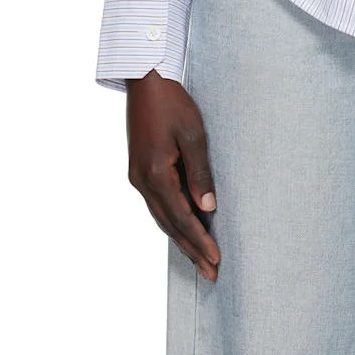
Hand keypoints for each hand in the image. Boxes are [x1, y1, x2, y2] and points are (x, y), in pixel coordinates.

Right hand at [126, 69, 220, 279]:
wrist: (144, 80)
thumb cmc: (171, 103)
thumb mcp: (192, 135)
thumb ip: (200, 173)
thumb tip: (208, 209)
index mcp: (155, 174)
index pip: (182, 217)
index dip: (200, 240)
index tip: (216, 260)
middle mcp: (142, 182)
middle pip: (170, 224)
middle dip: (191, 249)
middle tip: (211, 274)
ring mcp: (138, 177)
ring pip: (162, 217)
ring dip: (181, 239)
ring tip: (200, 259)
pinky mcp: (140, 170)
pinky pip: (157, 204)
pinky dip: (172, 221)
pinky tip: (182, 229)